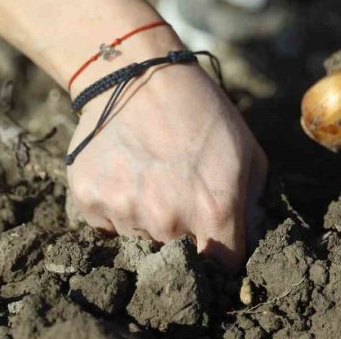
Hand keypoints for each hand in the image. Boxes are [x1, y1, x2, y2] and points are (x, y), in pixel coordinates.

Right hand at [66, 54, 266, 270]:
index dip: (223, 251)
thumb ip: (252, 203)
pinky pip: (107, 225)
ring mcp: (124, 212)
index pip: (223, 265)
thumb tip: (246, 238)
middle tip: (181, 190)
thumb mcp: (247, 151)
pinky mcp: (88, 201)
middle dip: (184, 233)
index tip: (217, 236)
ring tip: (152, 173)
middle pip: (179, 256)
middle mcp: (168, 221)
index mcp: (214, 211)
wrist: (139, 75)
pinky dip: (117, 206)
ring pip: (141, 240)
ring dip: (148, 218)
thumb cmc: (201, 110)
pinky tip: (127, 170)